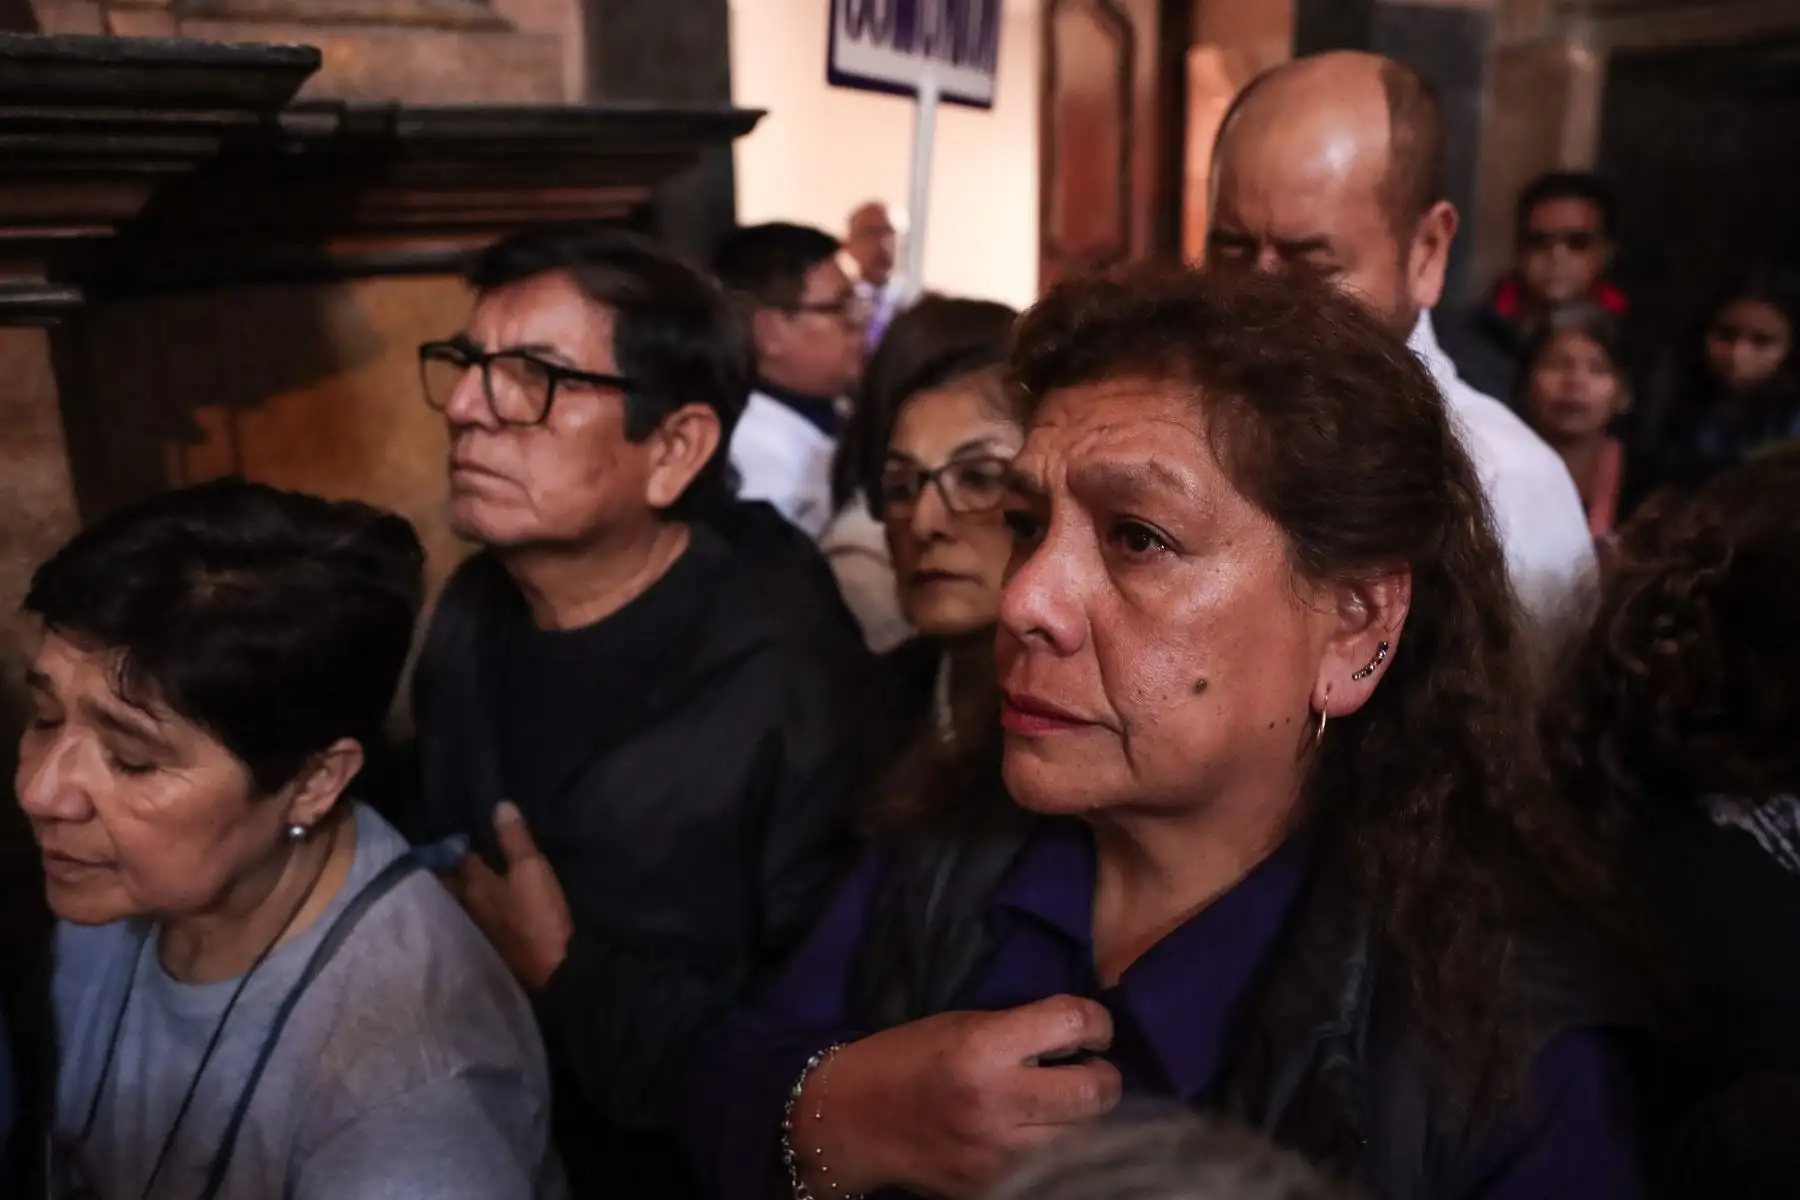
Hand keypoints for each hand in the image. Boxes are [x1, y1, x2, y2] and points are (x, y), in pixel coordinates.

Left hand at [448, 802, 572, 990]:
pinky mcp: (489, 946)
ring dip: (459, 891)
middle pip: (451, 884)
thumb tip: (499, 805)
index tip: (454, 832)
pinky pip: (473, 920)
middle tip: (450, 853)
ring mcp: (476, 929)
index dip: (455, 844)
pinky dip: (473, 909)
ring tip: (464, 876)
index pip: (456, 858)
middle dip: (448, 869)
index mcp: (473, 885)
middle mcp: (467, 906)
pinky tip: (482, 906)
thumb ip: (514, 838)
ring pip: (460, 903)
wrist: (553, 970)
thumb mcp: (532, 869)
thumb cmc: (539, 915)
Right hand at [796, 995, 1121, 1198]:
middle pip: (1094, 1092)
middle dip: (1104, 1077)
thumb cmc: (908, 1058)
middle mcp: (996, 1103)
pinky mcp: (993, 1190)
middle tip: (1091, 1071)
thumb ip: (1020, 1032)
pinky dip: (1060, 1152)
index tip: (1094, 1029)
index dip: (1097, 1022)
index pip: (1072, 1024)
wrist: (852, 1120)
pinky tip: (1044, 1136)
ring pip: (1085, 1139)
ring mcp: (997, 1156)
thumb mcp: (962, 1025)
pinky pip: (1054, 1171)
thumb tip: (1081, 1037)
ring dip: (1085, 1120)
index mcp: (983, 1049)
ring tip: (1068, 1107)